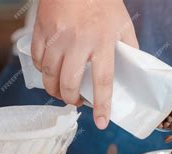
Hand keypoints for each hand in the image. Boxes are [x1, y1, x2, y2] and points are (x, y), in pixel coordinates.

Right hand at [31, 0, 138, 128]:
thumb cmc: (102, 0)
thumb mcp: (123, 23)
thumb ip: (129, 47)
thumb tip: (133, 69)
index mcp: (102, 41)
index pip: (102, 81)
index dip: (102, 105)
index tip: (102, 123)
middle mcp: (78, 42)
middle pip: (69, 83)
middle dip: (71, 100)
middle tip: (77, 102)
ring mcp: (56, 37)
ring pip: (50, 76)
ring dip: (55, 90)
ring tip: (63, 91)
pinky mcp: (41, 31)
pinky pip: (38, 61)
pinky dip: (43, 72)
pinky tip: (51, 72)